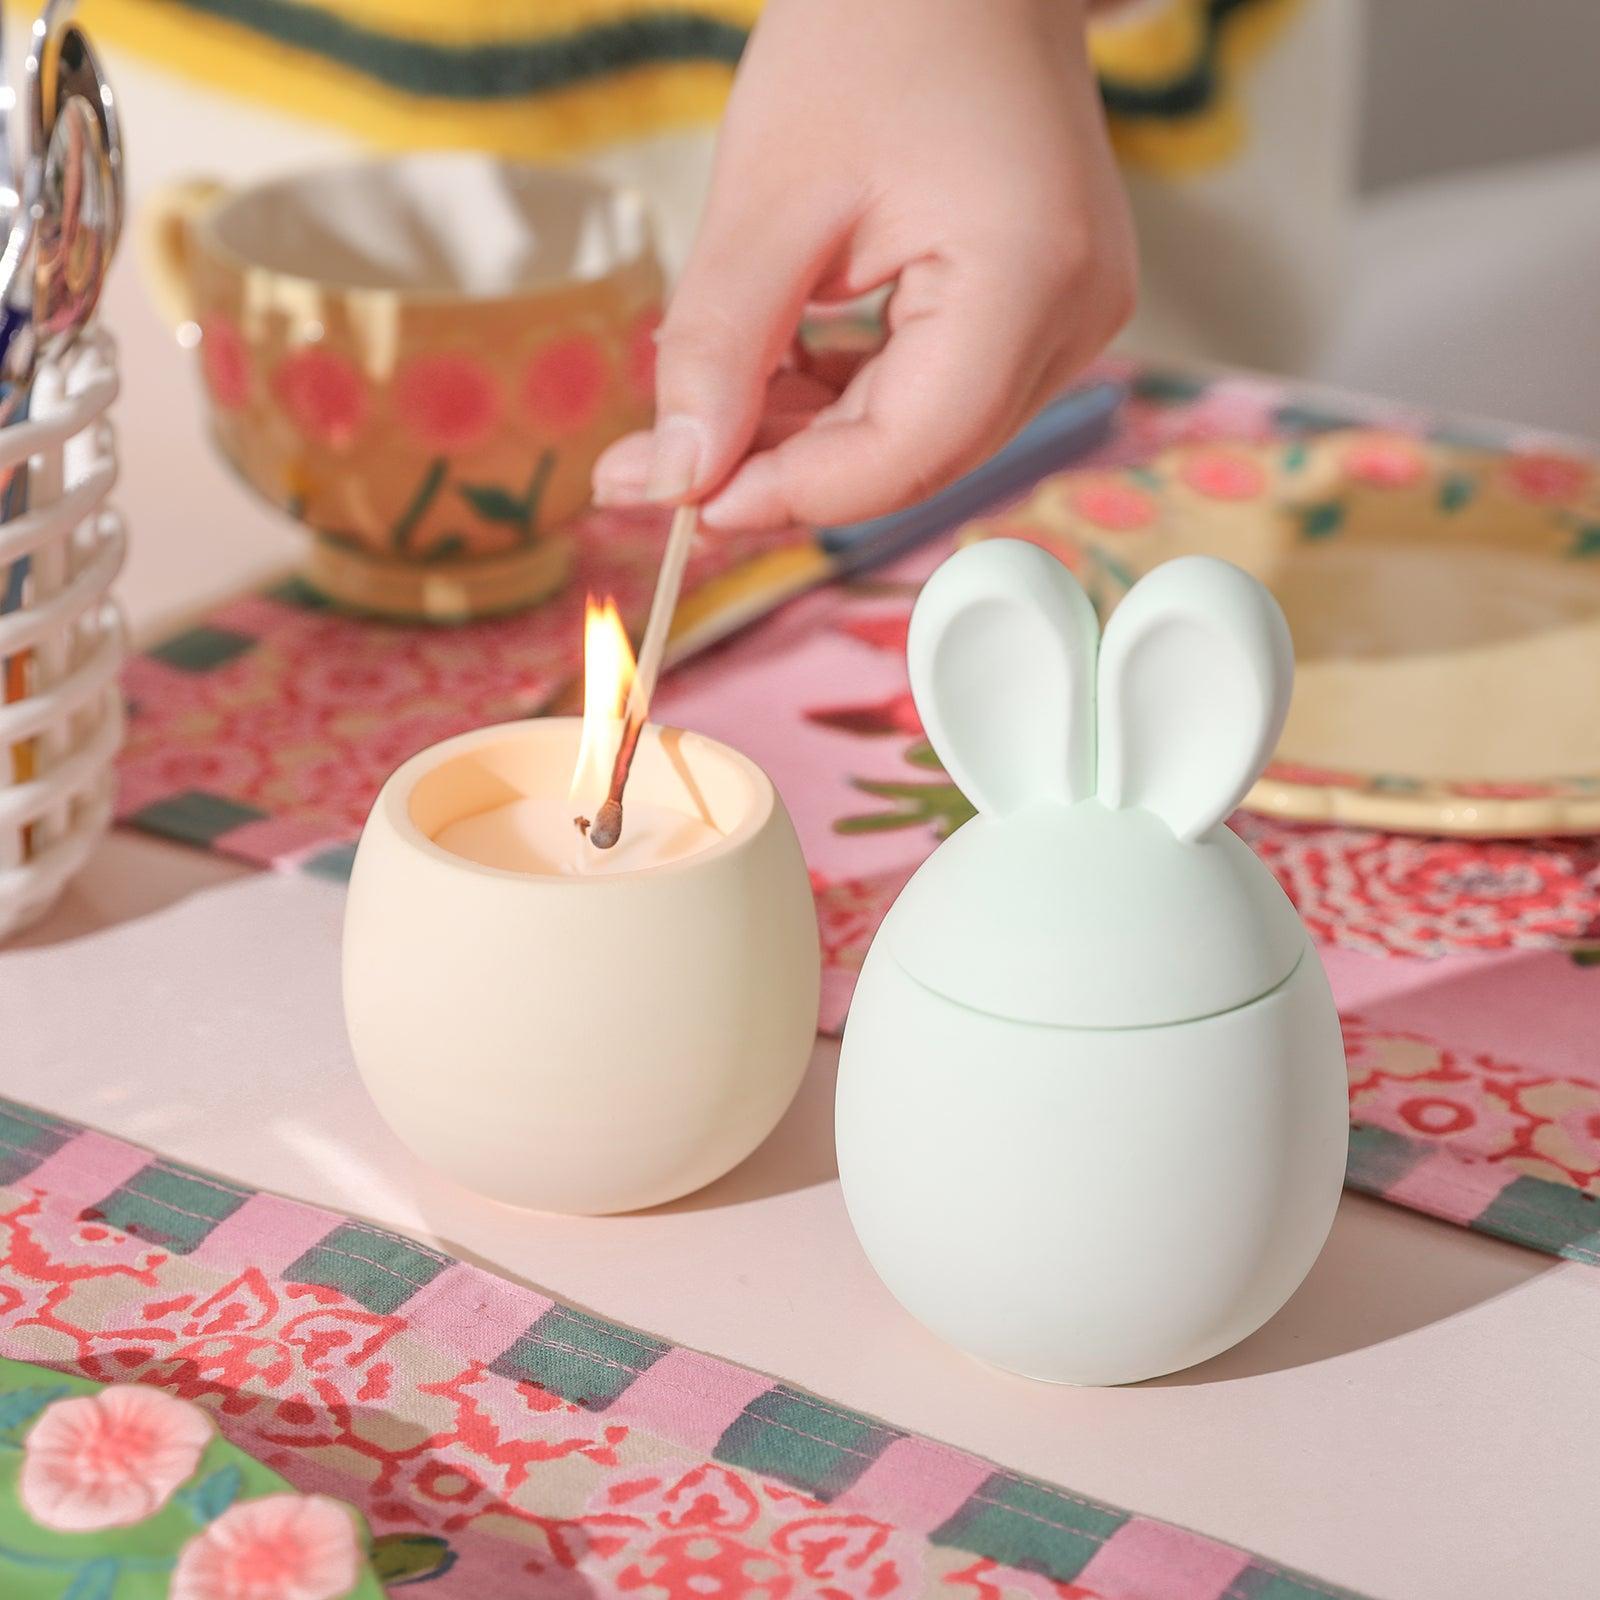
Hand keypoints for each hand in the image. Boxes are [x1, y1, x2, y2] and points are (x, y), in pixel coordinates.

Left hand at [591, 0, 1134, 530]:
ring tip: (693, 417)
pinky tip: (764, 377)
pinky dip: (839, 402)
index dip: (789, 493)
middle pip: (910, 458)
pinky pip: (930, 398)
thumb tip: (676, 482)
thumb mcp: (767, 193)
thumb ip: (719, 349)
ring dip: (800, 441)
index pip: (907, 452)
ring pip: (914, 439)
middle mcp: (1073, 321)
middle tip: (650, 474)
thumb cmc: (876, 30)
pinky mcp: (1041, 316)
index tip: (679, 501)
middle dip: (777, 473)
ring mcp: (1069, 322)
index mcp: (1028, 281)